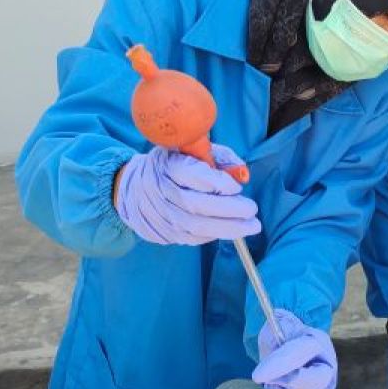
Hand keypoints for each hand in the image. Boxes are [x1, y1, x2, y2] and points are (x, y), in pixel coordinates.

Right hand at [114, 145, 259, 245]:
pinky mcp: (165, 233)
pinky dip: (215, 234)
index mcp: (168, 165)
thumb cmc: (173, 166)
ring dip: (228, 228)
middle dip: (229, 209)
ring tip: (251, 226)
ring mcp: (162, 215)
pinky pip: (194, 237)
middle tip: (251, 209)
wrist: (135, 189)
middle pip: (196, 204)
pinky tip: (231, 229)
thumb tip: (242, 175)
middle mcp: (162, 191)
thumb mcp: (192, 150)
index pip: (193, 175)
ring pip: (196, 226)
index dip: (218, 183)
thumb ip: (219, 157)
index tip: (236, 187)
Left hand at [252, 309, 337, 388]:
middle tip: (270, 381)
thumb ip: (275, 335)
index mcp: (317, 341)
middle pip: (318, 381)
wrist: (290, 342)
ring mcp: (328, 382)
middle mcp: (328, 363)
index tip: (257, 375)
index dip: (279, 366)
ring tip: (273, 387)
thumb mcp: (276, 326)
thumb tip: (271, 357)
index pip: (302, 353)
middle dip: (291, 383)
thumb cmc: (283, 335)